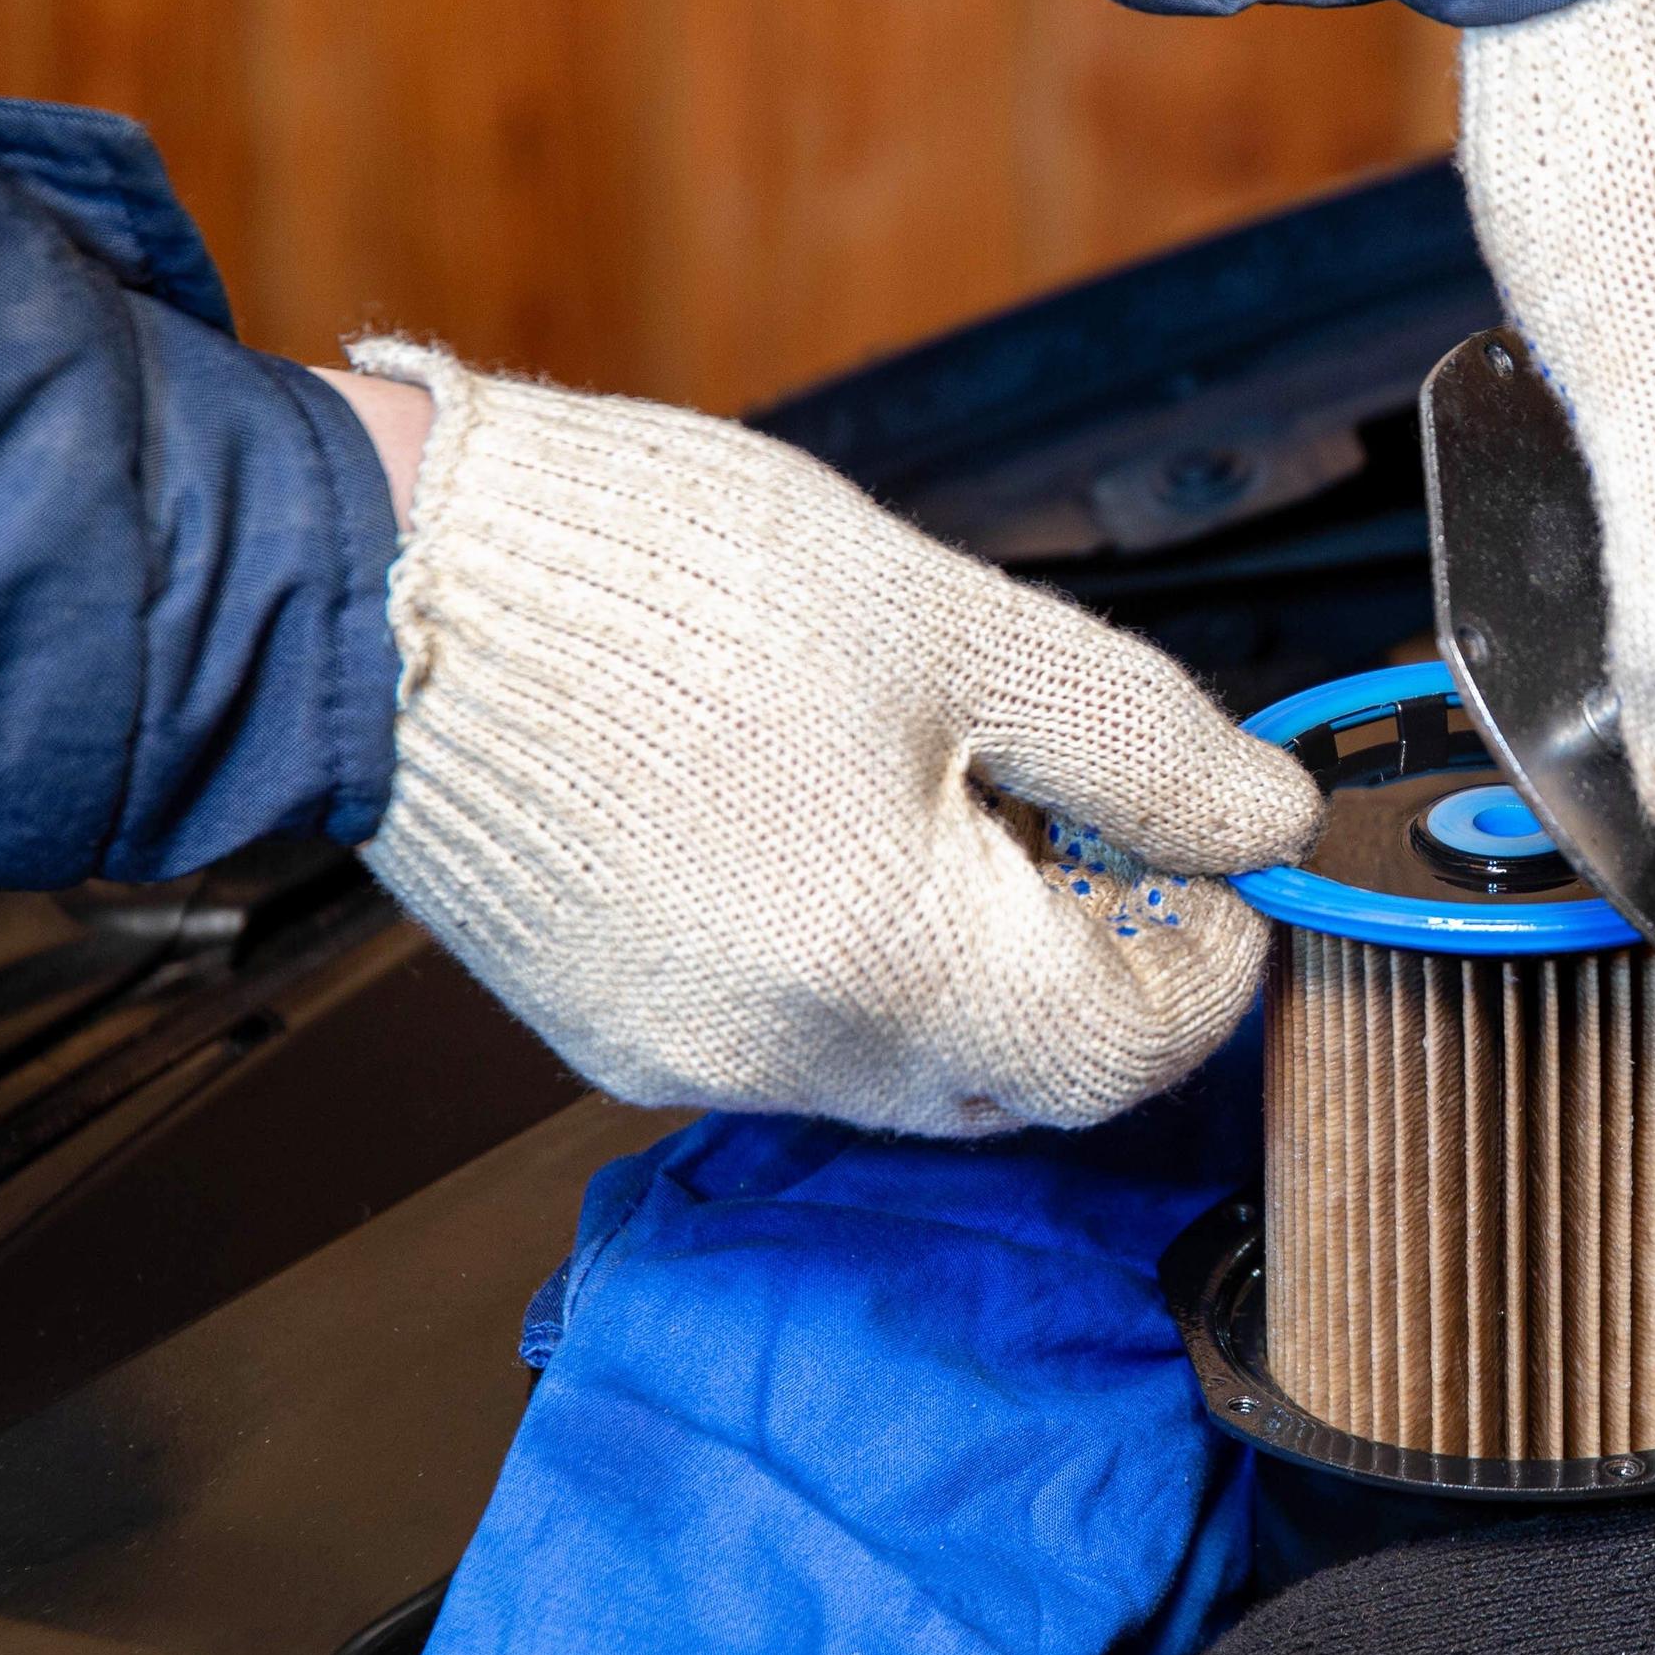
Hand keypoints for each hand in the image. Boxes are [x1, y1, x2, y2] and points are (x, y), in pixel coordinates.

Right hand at [327, 343, 1318, 1133]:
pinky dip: (866, 967)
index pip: (1126, 1052)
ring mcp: (687, 1058)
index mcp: (886, 962)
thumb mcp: (954, 624)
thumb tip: (1263, 816)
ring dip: (983, 968)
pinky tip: (838, 831)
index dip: (1206, 961)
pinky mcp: (617, 1035)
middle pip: (1023, 1078)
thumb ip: (1134, 741)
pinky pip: (800, 1043)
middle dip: (1100, 968)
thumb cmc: (651, 577)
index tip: (1218, 862)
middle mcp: (783, 1054)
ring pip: (916, 1069)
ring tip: (958, 799)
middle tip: (1103, 823)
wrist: (391, 576)